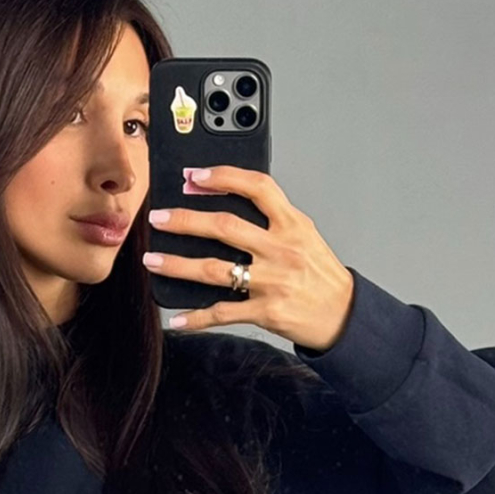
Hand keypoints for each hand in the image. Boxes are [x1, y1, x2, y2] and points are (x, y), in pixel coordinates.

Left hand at [142, 166, 354, 349]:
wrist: (342, 314)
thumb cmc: (319, 273)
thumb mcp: (304, 235)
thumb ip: (272, 219)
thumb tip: (228, 201)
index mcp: (292, 224)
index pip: (257, 188)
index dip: (223, 177)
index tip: (194, 176)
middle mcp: (280, 250)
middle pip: (224, 227)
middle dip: (185, 220)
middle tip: (158, 217)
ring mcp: (271, 282)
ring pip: (213, 269)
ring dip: (177, 264)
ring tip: (153, 260)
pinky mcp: (265, 311)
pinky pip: (222, 312)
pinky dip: (195, 318)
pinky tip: (175, 318)